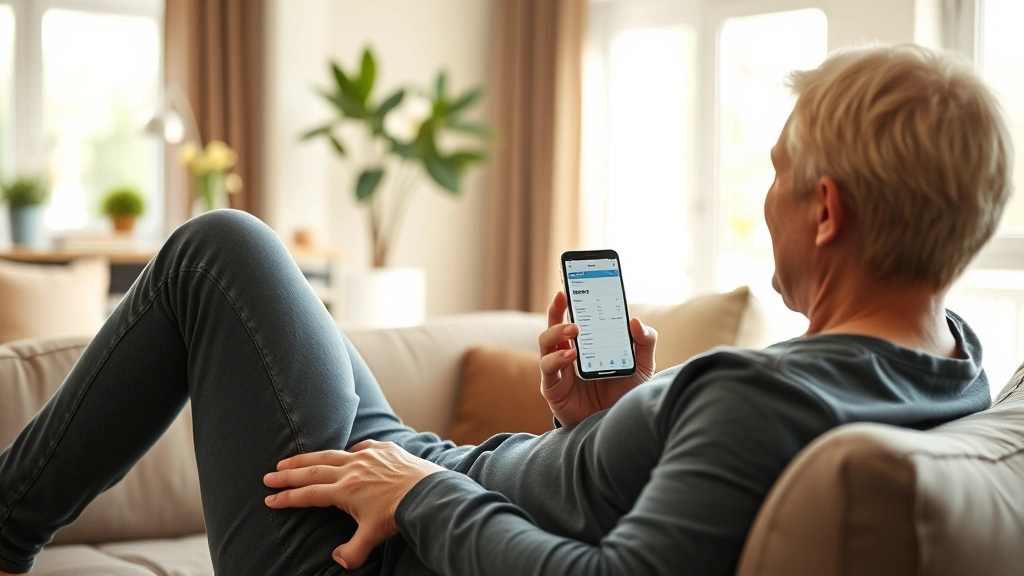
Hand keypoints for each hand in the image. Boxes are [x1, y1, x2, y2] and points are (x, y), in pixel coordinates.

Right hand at [263, 440, 444, 569]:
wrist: (429, 493)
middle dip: (288, 475)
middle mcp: (352, 468)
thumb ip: (353, 551)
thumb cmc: (400, 514)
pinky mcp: (385, 449)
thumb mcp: (374, 536)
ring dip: (309, 458)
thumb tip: (339, 561)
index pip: (308, 494)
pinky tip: (348, 453)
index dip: (287, 498)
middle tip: (269, 476)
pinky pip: (362, 447)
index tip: (270, 499)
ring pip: (331, 454)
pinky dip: (351, 451)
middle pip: (312, 470)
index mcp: (345, 490)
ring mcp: (368, 455)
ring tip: (292, 461)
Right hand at [539, 290, 656, 427]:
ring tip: (574, 330)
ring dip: (556, 331)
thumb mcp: (643, 366)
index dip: (570, 299)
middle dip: (557, 308)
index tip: (569, 281)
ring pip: (545, 342)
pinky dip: (556, 360)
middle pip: (554, 324)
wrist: (617, 429)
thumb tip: (634, 321)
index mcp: (586, 344)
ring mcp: (558, 370)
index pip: (574, 316)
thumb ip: (644, 342)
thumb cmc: (625, 395)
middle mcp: (568, 353)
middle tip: (564, 295)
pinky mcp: (553, 388)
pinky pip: (548, 369)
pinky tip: (571, 356)